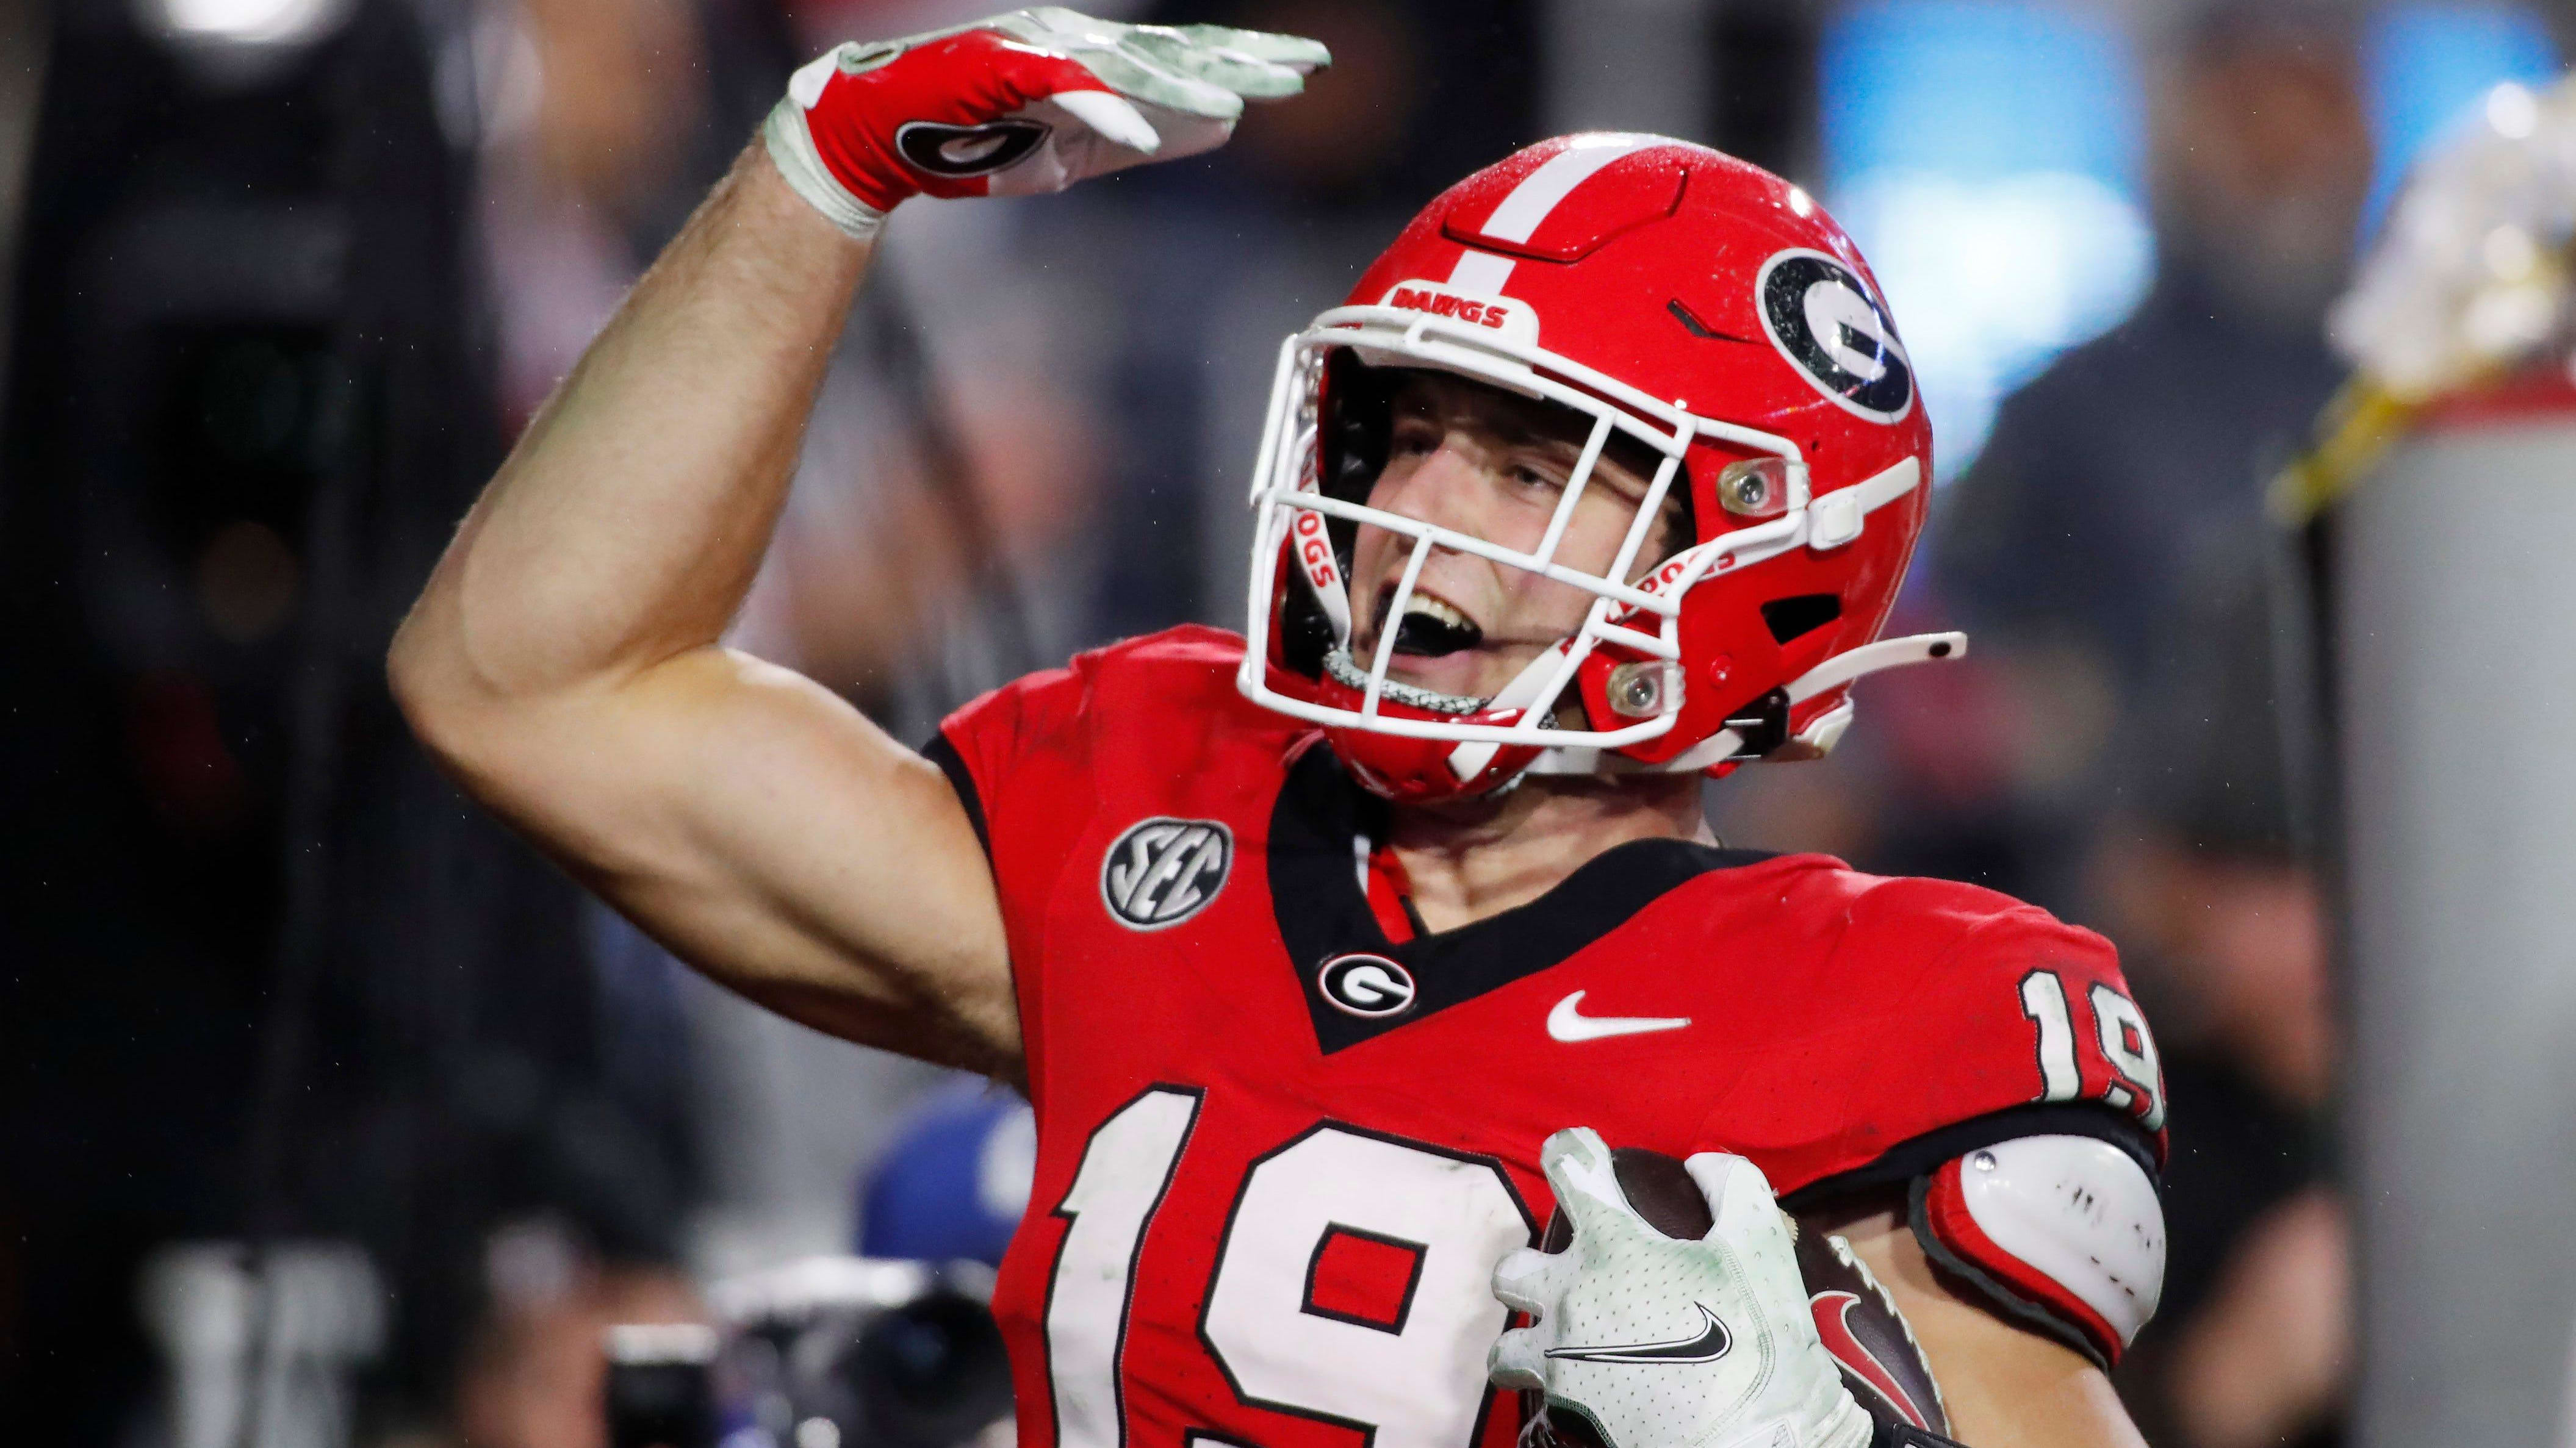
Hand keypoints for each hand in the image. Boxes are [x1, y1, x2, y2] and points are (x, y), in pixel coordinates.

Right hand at [764, 6, 1327, 238]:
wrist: (876, 135)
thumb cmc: (969, 141)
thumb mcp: (1075, 148)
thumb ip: (1141, 136)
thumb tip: (1219, 126)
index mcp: (1095, 62)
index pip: (1184, 58)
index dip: (1244, 61)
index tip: (1303, 71)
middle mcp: (1075, 45)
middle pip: (1173, 53)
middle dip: (1240, 61)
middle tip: (1307, 68)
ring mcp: (1040, 52)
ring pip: (1129, 67)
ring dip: (1188, 85)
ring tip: (1245, 101)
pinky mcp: (1002, 70)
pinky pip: (1064, 91)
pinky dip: (1104, 110)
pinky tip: (1146, 132)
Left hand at [1491, 1129, 1873, 1447]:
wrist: (1754, 1442)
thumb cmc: (1756, 1341)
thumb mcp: (1760, 1246)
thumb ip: (1732, 1186)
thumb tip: (1700, 1166)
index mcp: (1613, 1246)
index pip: (1569, 1168)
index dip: (1571, 1149)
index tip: (1580, 1150)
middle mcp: (1571, 1298)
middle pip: (1512, 1271)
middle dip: (1531, 1268)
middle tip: (1572, 1276)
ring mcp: (1563, 1361)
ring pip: (1506, 1348)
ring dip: (1529, 1338)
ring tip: (1563, 1342)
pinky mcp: (1569, 1412)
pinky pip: (1538, 1396)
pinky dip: (1555, 1388)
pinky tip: (1589, 1387)